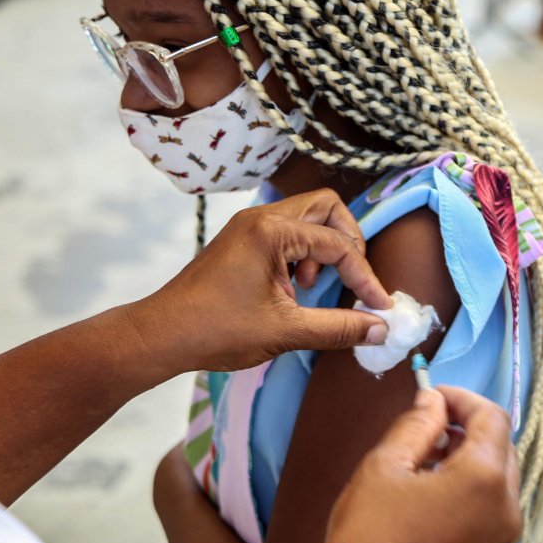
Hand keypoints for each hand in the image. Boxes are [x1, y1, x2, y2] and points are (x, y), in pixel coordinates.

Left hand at [143, 189, 391, 373]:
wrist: (161, 335)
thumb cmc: (216, 330)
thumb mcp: (285, 331)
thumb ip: (339, 328)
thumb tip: (380, 330)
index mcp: (271, 231)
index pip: (337, 243)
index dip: (364, 277)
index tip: (378, 308)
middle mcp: (261, 218)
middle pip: (326, 207)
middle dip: (348, 243)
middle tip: (351, 280)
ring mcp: (249, 227)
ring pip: (307, 218)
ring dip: (323, 250)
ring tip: (311, 289)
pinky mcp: (242, 241)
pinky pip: (287, 234)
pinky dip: (302, 256)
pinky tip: (293, 291)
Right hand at [308, 387, 520, 542]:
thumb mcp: (384, 467)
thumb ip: (415, 424)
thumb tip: (432, 401)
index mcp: (485, 479)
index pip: (492, 415)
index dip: (460, 398)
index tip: (429, 397)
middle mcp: (507, 507)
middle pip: (501, 444)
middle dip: (465, 426)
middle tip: (423, 427)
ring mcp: (503, 536)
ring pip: (498, 475)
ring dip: (467, 457)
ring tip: (420, 462)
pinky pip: (492, 505)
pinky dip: (469, 488)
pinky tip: (428, 495)